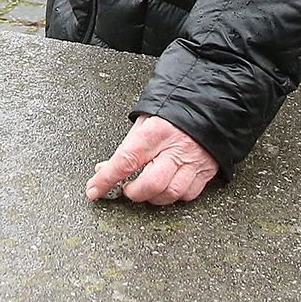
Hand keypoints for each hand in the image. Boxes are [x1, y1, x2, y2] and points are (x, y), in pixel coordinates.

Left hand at [86, 114, 218, 205]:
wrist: (207, 104)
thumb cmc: (171, 111)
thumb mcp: (145, 121)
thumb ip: (127, 147)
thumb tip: (104, 170)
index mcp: (155, 132)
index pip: (126, 160)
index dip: (106, 179)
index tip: (93, 190)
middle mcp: (175, 148)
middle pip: (151, 184)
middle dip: (134, 193)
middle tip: (126, 189)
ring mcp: (193, 161)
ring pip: (171, 194)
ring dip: (153, 197)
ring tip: (145, 189)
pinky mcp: (206, 170)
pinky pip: (188, 194)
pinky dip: (173, 196)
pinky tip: (167, 187)